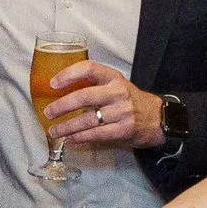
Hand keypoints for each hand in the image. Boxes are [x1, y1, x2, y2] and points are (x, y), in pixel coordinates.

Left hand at [40, 60, 164, 149]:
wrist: (158, 118)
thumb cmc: (130, 101)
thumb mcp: (116, 85)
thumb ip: (94, 86)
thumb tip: (62, 92)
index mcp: (113, 77)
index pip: (89, 69)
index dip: (69, 74)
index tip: (53, 83)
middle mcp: (117, 92)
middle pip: (84, 96)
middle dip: (62, 106)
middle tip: (48, 112)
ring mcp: (122, 112)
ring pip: (88, 119)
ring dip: (67, 126)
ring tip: (54, 131)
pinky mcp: (123, 129)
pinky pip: (96, 134)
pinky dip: (80, 138)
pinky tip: (70, 139)